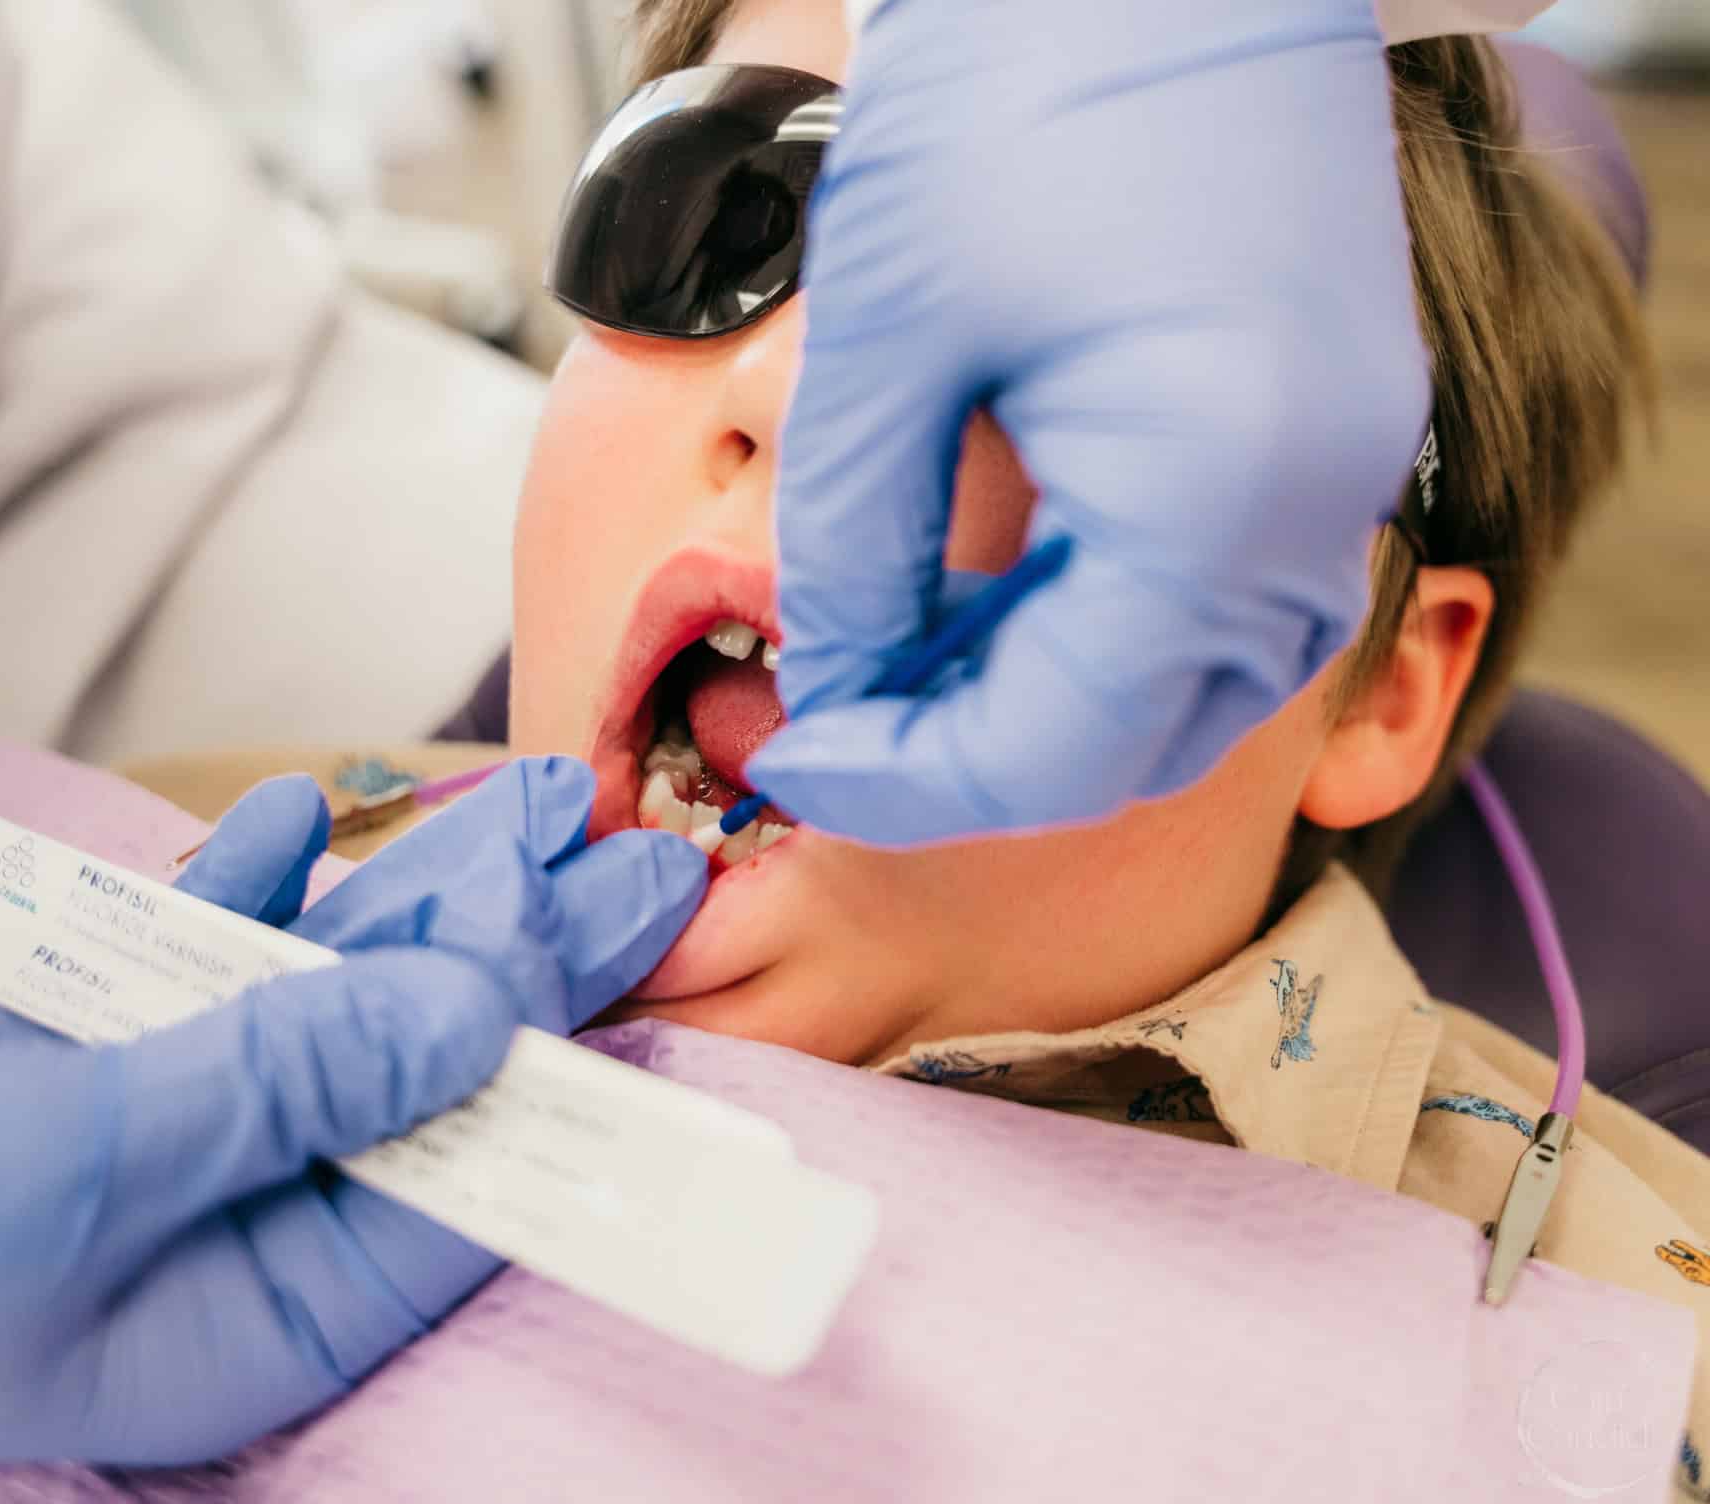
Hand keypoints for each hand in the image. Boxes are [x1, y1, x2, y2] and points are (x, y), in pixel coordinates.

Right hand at [0, 759, 704, 1463]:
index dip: (570, 1077)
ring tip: (534, 807)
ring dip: (428, 898)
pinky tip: (308, 813)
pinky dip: (260, 881)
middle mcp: (249, 1219)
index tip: (650, 963)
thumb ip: (284, 1085)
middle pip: (428, 1076)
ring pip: (343, 996)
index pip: (467, 1198)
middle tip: (639, 859)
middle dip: (528, 962)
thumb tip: (478, 1016)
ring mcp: (187, 1117)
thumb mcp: (77, 1167)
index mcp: (261, 1312)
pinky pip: (215, 952)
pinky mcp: (115, 1038)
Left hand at [751, 0, 1432, 843]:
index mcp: (1217, 490)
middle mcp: (1318, 505)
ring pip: (1184, 686)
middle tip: (841, 717)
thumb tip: (840, 685)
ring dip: (1036, 698)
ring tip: (901, 649)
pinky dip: (1101, 626)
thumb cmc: (1017, 77)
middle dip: (970, 755)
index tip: (799, 765)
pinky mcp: (1332, 421)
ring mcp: (1347, 463)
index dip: (906, 782)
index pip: (1052, 750)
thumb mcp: (884, 333)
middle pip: (1131, 741)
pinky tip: (993, 586)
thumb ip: (852, 547)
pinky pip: (1224, 598)